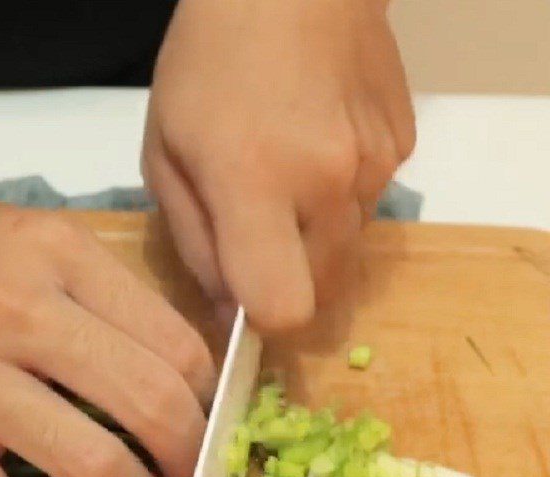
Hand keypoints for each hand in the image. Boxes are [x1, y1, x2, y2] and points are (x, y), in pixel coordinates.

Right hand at [0, 186, 214, 476]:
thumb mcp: (51, 239)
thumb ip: (122, 298)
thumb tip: (192, 379)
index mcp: (59, 257)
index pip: (177, 347)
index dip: (210, 397)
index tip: (208, 416)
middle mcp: (15, 317)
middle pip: (150, 407)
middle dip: (192, 455)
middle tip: (190, 466)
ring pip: (91, 468)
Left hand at [143, 0, 415, 330]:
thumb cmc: (207, 66)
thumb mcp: (165, 158)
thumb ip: (196, 247)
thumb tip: (231, 313)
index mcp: (257, 184)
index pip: (285, 308)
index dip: (261, 319)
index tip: (241, 299)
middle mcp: (329, 183)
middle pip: (323, 294)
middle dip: (287, 281)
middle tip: (256, 234)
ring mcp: (376, 166)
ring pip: (346, 253)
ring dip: (312, 241)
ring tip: (285, 178)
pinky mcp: (401, 150)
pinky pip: (366, 207)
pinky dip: (338, 199)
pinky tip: (315, 147)